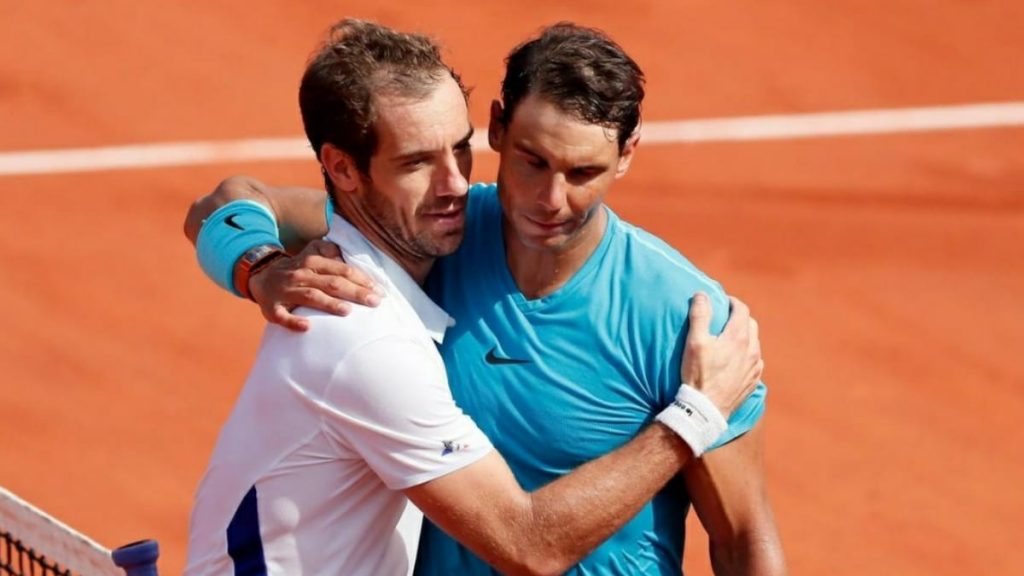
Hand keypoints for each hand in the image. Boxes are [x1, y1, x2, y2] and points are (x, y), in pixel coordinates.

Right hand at [249, 239, 381, 331]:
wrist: (260, 275)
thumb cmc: (296, 268)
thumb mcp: (311, 254)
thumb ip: (330, 252)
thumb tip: (348, 254)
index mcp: (312, 263)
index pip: (342, 270)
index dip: (362, 280)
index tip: (380, 291)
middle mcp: (300, 275)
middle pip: (331, 283)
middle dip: (355, 292)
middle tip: (375, 302)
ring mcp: (285, 292)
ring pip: (310, 297)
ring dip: (329, 304)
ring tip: (348, 311)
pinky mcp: (272, 309)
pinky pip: (283, 316)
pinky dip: (294, 322)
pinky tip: (307, 327)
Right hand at [681, 292, 762, 418]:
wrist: (706, 409)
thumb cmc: (698, 374)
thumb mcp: (695, 342)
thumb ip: (700, 315)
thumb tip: (702, 295)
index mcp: (738, 337)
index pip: (742, 309)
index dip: (732, 302)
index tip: (722, 301)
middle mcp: (752, 350)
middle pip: (751, 324)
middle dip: (739, 317)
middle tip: (724, 318)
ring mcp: (755, 367)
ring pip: (755, 343)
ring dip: (744, 336)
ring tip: (729, 339)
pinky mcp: (753, 381)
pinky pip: (755, 361)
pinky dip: (747, 355)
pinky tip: (736, 360)